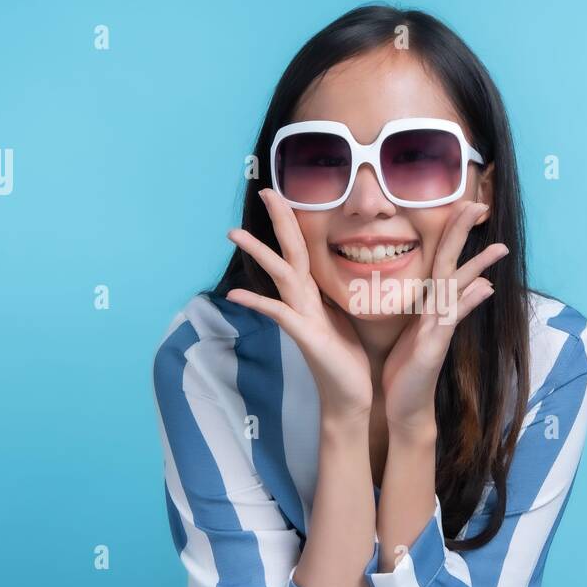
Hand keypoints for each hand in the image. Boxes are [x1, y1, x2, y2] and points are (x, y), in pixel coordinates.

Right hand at [223, 188, 373, 420]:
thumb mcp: (345, 315)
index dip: (294, 220)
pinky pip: (280, 315)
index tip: (284, 192)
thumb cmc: (349, 357)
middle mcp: (303, 301)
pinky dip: (259, 303)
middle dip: (278, 221)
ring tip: (234, 233)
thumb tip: (337, 269)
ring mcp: (301, 317)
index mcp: (314, 293)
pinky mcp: (306, 337)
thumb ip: (333, 292)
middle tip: (264, 190)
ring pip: (280, 277)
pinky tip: (236, 294)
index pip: (303, 248)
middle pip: (290, 251)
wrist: (351, 395)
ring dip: (259, 253)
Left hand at [381, 200, 507, 433]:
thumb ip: (432, 307)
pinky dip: (468, 302)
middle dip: (464, 235)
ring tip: (499, 248)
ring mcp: (441, 328)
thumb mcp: (413, 332)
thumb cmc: (405, 369)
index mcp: (430, 305)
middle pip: (452, 265)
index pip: (441, 260)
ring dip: (478, 267)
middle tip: (481, 205)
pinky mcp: (436, 346)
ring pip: (457, 289)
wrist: (405, 406)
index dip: (450, 232)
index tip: (462, 204)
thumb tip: (465, 284)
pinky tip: (485, 287)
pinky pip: (451, 319)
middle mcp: (440, 312)